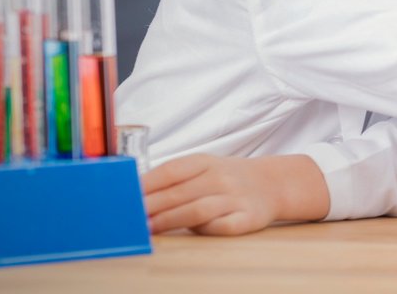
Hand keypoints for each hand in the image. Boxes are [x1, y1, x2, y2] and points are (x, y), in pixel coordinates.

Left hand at [142, 153, 326, 234]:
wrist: (272, 184)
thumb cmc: (227, 178)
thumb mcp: (203, 168)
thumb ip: (174, 180)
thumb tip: (136, 196)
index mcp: (205, 162)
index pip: (170, 171)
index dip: (146, 184)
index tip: (124, 196)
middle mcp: (220, 177)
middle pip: (179, 193)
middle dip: (150, 206)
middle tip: (128, 218)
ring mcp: (234, 198)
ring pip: (197, 210)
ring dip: (169, 220)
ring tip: (148, 229)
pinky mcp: (246, 219)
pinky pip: (221, 226)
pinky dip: (203, 230)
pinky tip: (188, 233)